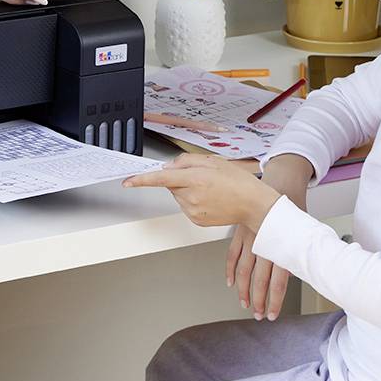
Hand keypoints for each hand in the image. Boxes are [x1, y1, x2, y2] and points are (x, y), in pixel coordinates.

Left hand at [124, 153, 279, 232]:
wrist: (252, 204)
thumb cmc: (238, 182)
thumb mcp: (214, 161)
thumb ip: (188, 160)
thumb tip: (170, 166)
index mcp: (195, 178)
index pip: (161, 178)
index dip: (142, 180)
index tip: (128, 181)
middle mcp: (191, 196)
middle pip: (171, 185)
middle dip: (180, 179)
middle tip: (203, 177)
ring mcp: (193, 210)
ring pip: (178, 196)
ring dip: (187, 191)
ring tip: (210, 189)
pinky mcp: (196, 220)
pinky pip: (186, 207)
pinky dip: (193, 201)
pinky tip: (210, 199)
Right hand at [226, 157, 311, 319]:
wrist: (281, 183)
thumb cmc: (294, 209)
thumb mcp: (304, 231)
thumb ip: (300, 254)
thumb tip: (300, 275)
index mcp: (282, 245)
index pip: (278, 280)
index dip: (275, 300)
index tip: (273, 313)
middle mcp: (264, 243)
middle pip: (258, 279)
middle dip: (258, 300)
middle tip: (259, 314)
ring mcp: (249, 237)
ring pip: (243, 270)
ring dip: (243, 290)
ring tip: (245, 303)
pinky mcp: (239, 231)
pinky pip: (232, 254)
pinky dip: (230, 270)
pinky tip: (231, 282)